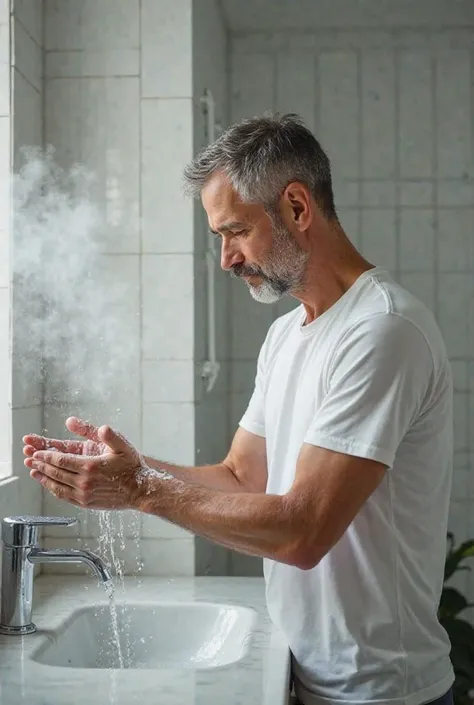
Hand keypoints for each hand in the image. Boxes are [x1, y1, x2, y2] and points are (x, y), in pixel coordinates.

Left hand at [23, 417, 146, 509]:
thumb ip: (109, 435)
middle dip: (40, 465)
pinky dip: (53, 489)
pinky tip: (48, 484)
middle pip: (55, 472)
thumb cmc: (131, 467)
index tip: (36, 452)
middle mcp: (84, 482)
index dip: (46, 456)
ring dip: (43, 478)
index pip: (60, 460)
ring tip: (33, 472)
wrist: (140, 490)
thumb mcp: (123, 446)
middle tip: (29, 459)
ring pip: (57, 485)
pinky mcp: (85, 503)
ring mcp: (84, 494)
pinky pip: (64, 496)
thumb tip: (102, 427)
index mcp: (90, 466)